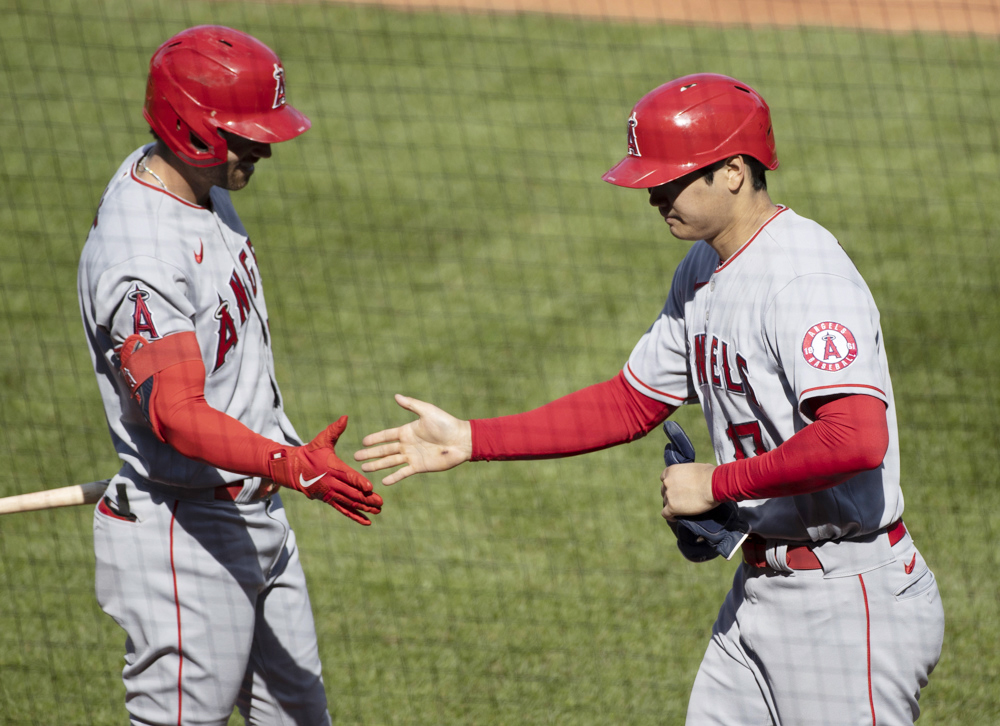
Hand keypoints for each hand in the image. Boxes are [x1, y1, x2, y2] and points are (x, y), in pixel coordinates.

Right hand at [267, 416, 382, 524]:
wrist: (293, 468)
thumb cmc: (311, 451)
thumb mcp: (322, 439)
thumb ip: (335, 430)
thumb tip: (345, 417)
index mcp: (332, 468)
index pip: (348, 476)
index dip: (359, 482)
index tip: (371, 488)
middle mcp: (331, 483)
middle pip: (351, 493)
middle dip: (366, 499)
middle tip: (381, 503)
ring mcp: (329, 493)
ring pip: (348, 503)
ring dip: (363, 508)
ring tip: (378, 512)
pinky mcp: (328, 499)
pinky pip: (343, 510)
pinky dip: (355, 516)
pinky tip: (367, 522)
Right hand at [353, 394, 471, 484]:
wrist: (462, 440)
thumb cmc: (446, 423)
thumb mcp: (427, 411)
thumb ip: (411, 404)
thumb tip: (395, 395)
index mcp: (407, 431)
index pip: (386, 435)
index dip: (374, 438)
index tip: (362, 442)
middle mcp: (407, 444)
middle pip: (384, 450)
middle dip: (370, 454)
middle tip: (356, 457)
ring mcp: (413, 456)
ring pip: (390, 462)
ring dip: (377, 465)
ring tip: (364, 468)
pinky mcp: (420, 467)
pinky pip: (403, 473)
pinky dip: (394, 477)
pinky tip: (383, 482)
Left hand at [660, 462, 717, 519]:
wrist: (714, 485)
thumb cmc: (710, 475)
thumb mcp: (696, 468)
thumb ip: (690, 472)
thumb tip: (698, 474)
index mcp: (671, 470)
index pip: (664, 478)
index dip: (669, 484)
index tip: (675, 488)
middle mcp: (667, 482)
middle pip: (664, 491)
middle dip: (671, 494)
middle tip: (680, 499)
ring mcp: (669, 495)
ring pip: (666, 502)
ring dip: (672, 505)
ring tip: (681, 509)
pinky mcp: (672, 507)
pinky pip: (666, 514)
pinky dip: (669, 516)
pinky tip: (675, 517)